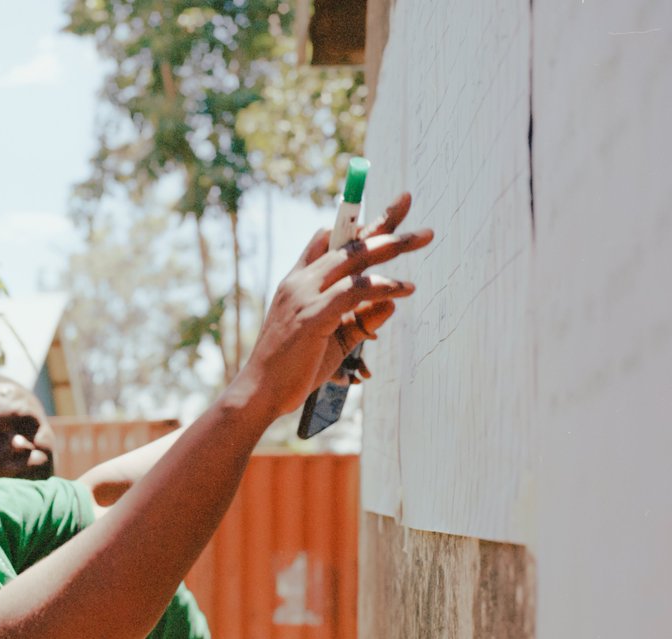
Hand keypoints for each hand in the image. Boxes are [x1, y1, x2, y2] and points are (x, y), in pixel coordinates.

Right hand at [246, 192, 430, 412]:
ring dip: (391, 245)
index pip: (329, 241)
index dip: (357, 223)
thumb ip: (361, 319)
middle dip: (382, 221)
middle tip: (408, 201)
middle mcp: (300, 281)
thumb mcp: (334, 339)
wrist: (260, 392)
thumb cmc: (293, 369)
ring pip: (353, 258)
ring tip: (423, 237)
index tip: (385, 210)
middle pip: (348, 241)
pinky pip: (353, 291)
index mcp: (299, 282)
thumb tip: (392, 301)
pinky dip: (381, 285)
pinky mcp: (312, 315)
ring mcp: (304, 296)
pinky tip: (404, 288)